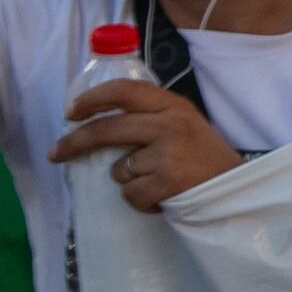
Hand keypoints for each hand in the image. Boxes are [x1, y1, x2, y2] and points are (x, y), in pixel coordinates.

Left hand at [51, 74, 242, 213]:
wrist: (235, 192)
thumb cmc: (203, 159)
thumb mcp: (184, 125)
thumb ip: (150, 118)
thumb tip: (96, 122)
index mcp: (174, 106)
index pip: (125, 90)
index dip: (92, 99)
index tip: (70, 112)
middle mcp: (171, 124)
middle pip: (108, 129)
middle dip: (75, 142)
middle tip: (56, 153)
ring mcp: (169, 153)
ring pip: (119, 169)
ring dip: (129, 180)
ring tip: (157, 181)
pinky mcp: (167, 182)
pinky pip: (130, 194)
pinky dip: (140, 200)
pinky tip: (162, 196)